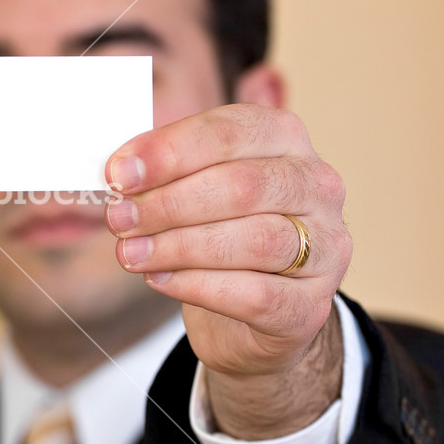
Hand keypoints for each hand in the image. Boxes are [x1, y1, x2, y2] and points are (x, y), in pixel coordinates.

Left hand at [104, 104, 351, 438]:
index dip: (168, 152)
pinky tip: (160, 280)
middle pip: (242, 186)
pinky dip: (198, 285)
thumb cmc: (218, 232)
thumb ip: (163, 173)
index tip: (118, 174)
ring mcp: (325, 245)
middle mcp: (316, 185)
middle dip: (168, 203)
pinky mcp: (311, 303)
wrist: (256, 312)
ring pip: (252, 240)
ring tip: (131, 253)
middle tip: (118, 219)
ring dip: (178, 246)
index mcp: (284, 138)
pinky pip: (255, 293)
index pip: (228, 132)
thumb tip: (118, 172)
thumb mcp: (193, 187)